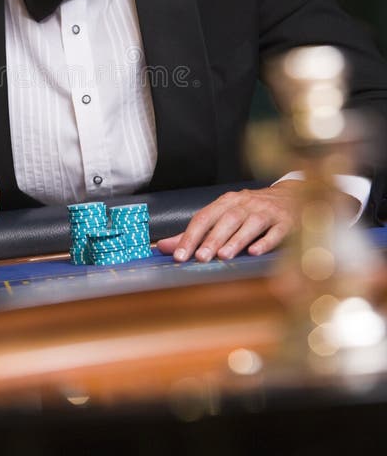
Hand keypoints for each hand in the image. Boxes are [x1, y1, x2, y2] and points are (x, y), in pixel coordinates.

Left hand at [156, 181, 358, 262]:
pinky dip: (265, 241)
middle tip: (200, 258)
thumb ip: (195, 233)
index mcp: (226, 202)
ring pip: (249, 224)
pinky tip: (254, 252)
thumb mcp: (223, 216)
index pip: (204, 217)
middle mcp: (245, 204)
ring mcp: (266, 212)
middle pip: (226, 220)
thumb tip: (163, 247)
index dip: (190, 236)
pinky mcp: (285, 221)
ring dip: (235, 240)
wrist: (292, 197)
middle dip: (212, 239)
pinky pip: (275, 231)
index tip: (179, 255)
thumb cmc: (251, 210)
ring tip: (223, 256)